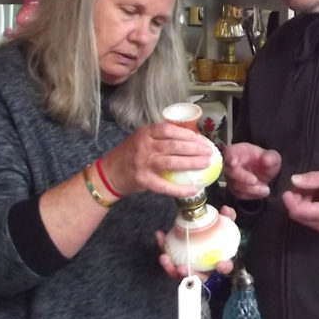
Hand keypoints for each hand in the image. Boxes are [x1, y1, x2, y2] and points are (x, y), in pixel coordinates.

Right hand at [99, 122, 213, 197]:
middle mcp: (145, 147)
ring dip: (192, 163)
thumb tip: (189, 138)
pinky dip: (180, 189)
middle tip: (208, 151)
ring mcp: (144, 164)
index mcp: (145, 133)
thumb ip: (159, 136)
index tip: (199, 138)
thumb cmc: (130, 154)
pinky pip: (165, 186)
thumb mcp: (141, 138)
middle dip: (194, 148)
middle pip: (174, 146)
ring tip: (205, 163)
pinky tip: (193, 189)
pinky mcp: (144, 180)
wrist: (110, 173)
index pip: (168, 129)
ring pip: (172, 162)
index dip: (186, 133)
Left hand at [156, 206, 235, 281]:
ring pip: (180, 275)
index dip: (223, 267)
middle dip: (190, 275)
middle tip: (182, 268)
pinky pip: (169, 261)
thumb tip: (226, 209)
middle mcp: (205, 270)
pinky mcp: (177, 265)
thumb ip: (228, 219)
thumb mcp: (223, 227)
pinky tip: (160, 237)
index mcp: (218, 263)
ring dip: (171, 268)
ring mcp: (190, 270)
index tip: (220, 264)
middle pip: (198, 278)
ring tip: (164, 257)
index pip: (224, 268)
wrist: (203, 239)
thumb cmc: (215, 238)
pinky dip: (164, 251)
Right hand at [223, 143, 280, 199]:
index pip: (229, 153)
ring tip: (265, 189)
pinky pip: (240, 194)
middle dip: (243, 177)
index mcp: (237, 152)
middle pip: (231, 172)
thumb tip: (266, 160)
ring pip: (235, 186)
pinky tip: (262, 192)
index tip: (233, 162)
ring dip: (250, 189)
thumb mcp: (272, 157)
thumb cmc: (265, 161)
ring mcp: (231, 178)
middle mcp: (230, 165)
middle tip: (255, 181)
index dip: (230, 158)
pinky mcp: (235, 190)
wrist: (265, 173)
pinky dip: (252, 195)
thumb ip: (271, 157)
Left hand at [282, 168, 318, 235]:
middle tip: (304, 185)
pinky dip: (307, 206)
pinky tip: (316, 196)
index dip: (289, 200)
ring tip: (313, 189)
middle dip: (296, 199)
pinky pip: (308, 218)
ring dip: (302, 202)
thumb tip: (294, 180)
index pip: (299, 211)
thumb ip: (312, 179)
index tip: (288, 189)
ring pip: (301, 217)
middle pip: (297, 215)